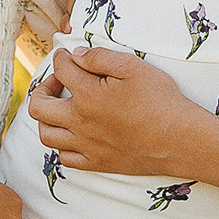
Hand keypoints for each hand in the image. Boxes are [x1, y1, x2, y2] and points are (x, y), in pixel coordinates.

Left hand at [27, 48, 209, 173]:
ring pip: (46, 135)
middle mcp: (80, 122)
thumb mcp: (134, 67)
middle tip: (57, 83)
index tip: (68, 56)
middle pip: (38, 106)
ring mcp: (86, 145)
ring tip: (60, 109)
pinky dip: (62, 146)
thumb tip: (76, 55)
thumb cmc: (161, 101)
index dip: (61, 57)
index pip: (61, 69)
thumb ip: (100, 57)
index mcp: (87, 95)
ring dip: (47, 118)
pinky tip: (74, 135)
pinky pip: (65, 158)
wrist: (180, 140)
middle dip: (42, 88)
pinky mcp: (97, 163)